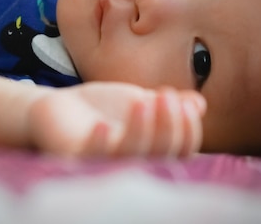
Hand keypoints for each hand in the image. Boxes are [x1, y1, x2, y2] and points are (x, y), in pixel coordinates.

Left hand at [28, 81, 205, 157]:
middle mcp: (131, 166)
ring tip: (142, 101)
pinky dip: (99, 143)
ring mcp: (103, 165)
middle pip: (160, 156)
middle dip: (169, 126)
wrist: (62, 107)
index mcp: (152, 154)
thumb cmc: (105, 109)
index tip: (185, 103)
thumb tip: (199, 103)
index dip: (188, 131)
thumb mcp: (142, 101)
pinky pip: (89, 158)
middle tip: (166, 96)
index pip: (181, 152)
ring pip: (130, 157)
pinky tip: (104, 124)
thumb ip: (169, 105)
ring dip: (141, 130)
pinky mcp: (74, 160)